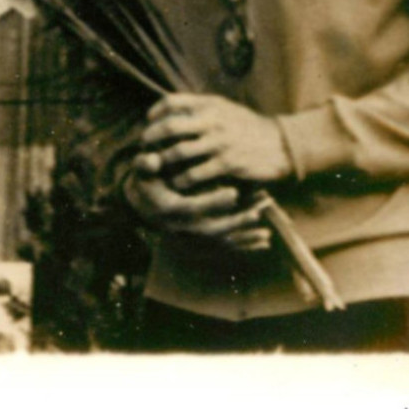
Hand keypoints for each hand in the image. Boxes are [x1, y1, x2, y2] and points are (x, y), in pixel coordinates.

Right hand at [124, 161, 271, 252]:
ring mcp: (190, 239)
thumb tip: (151, 159)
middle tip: (257, 213)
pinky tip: (263, 243)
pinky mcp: (199, 245)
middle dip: (235, 223)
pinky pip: (223, 249)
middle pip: (210, 229)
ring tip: (266, 232)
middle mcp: (179, 228)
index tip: (234, 192)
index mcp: (167, 209)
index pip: (191, 207)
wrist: (142, 206)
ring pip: (220, 242)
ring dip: (244, 238)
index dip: (212, 201)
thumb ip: (146, 164)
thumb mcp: (142, 171)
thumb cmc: (147, 182)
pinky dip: (244, 246)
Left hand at [140, 93, 293, 189]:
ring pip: (178, 152)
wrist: (282, 144)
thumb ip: (201, 108)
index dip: (155, 111)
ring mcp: (219, 142)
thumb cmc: (248, 127)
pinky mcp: (227, 163)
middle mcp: (212, 120)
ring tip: (157, 167)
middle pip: (169, 126)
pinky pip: (195, 173)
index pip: (172, 101)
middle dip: (151, 137)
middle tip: (145, 147)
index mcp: (210, 104)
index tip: (148, 121)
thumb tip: (171, 110)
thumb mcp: (225, 109)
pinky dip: (182, 180)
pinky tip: (178, 183)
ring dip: (163, 161)